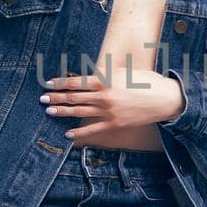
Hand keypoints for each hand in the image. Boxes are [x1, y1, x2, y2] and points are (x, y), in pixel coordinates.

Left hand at [39, 67, 185, 145]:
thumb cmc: (146, 81)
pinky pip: (93, 129)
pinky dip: (79, 132)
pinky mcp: (115, 124)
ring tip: (49, 111)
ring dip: (62, 112)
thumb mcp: (124, 72)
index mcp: (105, 80)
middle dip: (56, 97)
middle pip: (73, 97)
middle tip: (42, 98)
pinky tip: (68, 134)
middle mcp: (104, 96)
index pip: (76, 81)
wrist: (164, 98)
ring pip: (79, 112)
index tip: (48, 83)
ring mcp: (108, 111)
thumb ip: (105, 74)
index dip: (60, 82)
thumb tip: (87, 75)